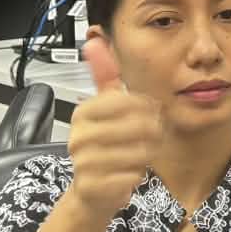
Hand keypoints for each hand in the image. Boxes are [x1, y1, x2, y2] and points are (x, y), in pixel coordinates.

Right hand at [66, 37, 162, 220]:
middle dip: (152, 133)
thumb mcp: (105, 108)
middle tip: (150, 137)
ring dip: (146, 155)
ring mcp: (84, 163)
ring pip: (138, 152)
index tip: (150, 113)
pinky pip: (132, 176)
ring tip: (139, 155)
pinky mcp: (94, 186)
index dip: (146, 108)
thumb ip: (104, 75)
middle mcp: (79, 137)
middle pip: (137, 127)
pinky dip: (137, 175)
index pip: (125, 101)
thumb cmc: (104, 145)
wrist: (91, 191)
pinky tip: (129, 173)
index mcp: (83, 113)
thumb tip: (95, 41)